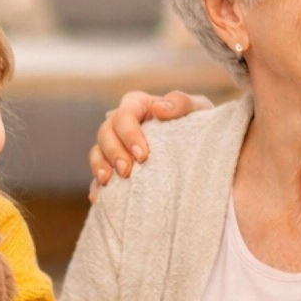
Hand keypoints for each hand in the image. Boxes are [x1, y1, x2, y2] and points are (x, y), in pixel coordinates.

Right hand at [88, 90, 211, 201]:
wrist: (203, 147)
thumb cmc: (200, 123)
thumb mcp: (198, 108)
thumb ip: (182, 103)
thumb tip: (158, 108)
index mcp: (139, 105)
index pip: (125, 114)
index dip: (129, 133)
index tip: (143, 155)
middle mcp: (122, 123)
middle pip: (105, 132)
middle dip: (113, 152)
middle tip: (127, 171)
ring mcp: (116, 145)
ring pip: (97, 151)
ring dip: (99, 166)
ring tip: (108, 182)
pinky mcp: (115, 166)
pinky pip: (98, 174)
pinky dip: (97, 185)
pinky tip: (99, 197)